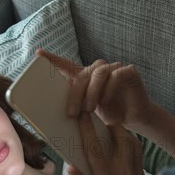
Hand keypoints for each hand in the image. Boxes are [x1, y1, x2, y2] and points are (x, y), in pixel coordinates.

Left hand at [36, 50, 155, 130]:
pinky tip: (106, 101)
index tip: (39, 55)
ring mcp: (115, 69)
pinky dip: (109, 89)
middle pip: (83, 73)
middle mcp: (100, 70)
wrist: (136, 120)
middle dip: (75, 93)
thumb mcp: (91, 113)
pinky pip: (117, 74)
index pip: (68, 66)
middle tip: (72, 113)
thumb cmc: (112, 115)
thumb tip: (60, 116)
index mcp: (87, 78)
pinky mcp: (130, 72)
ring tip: (89, 109)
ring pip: (99, 72)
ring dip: (92, 92)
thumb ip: (78, 107)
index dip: (54, 59)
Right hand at [67, 112, 145, 174]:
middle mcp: (123, 174)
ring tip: (113, 131)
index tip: (82, 116)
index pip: (94, 148)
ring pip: (133, 143)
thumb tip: (71, 166)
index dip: (87, 130)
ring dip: (123, 133)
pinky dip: (132, 144)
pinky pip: (139, 153)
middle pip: (120, 138)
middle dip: (110, 126)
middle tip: (101, 122)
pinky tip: (124, 145)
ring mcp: (135, 174)